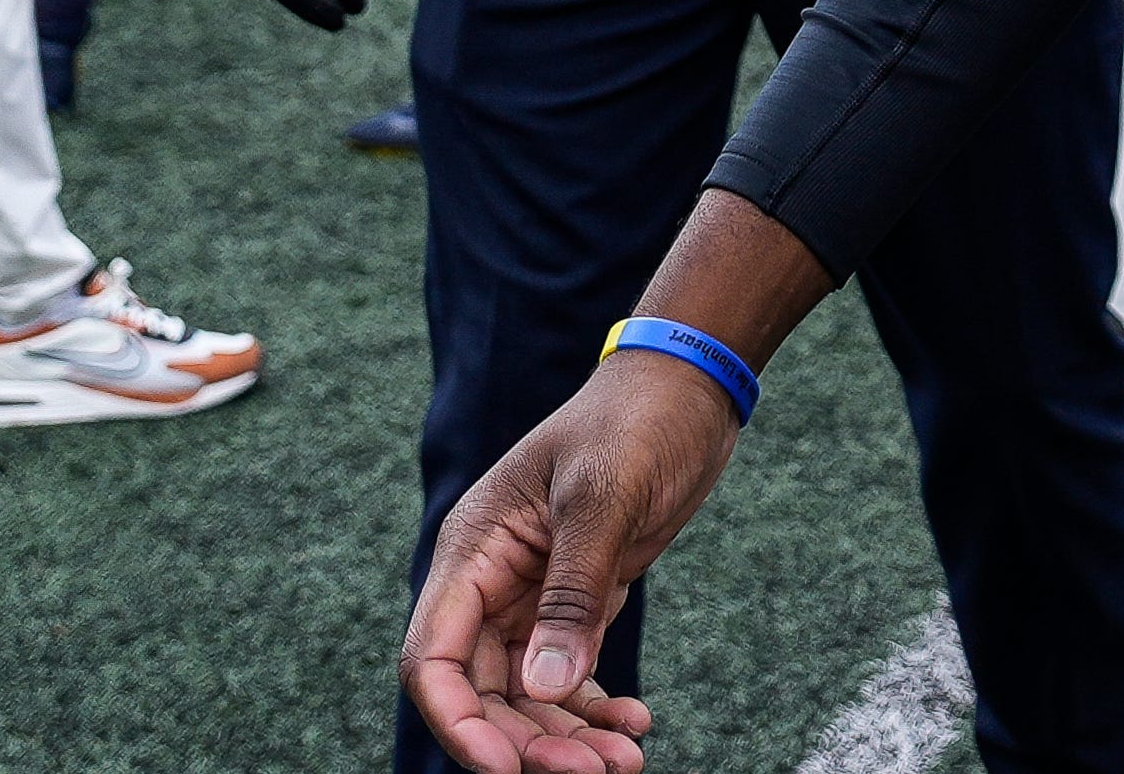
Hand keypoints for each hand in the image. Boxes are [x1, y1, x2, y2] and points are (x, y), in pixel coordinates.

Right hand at [406, 194, 839, 773]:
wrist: (689, 387)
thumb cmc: (637, 422)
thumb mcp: (605, 498)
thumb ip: (573, 593)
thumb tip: (543, 688)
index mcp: (475, 549)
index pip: (435, 658)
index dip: (459, 721)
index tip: (506, 768)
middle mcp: (491, 581)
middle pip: (483, 691)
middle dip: (529, 742)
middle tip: (599, 771)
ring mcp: (531, 595)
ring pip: (526, 694)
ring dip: (567, 735)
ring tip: (627, 759)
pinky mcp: (575, 601)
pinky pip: (566, 674)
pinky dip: (593, 708)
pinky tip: (635, 722)